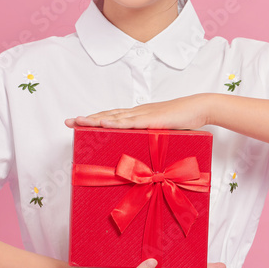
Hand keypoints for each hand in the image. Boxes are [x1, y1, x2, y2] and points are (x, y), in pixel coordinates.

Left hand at [64, 94, 212, 129]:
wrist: (200, 109)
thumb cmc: (184, 122)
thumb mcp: (163, 134)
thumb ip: (152, 141)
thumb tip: (143, 158)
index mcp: (138, 116)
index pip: (112, 117)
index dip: (94, 119)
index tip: (77, 122)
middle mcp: (137, 113)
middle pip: (107, 115)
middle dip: (87, 119)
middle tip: (68, 122)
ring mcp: (144, 114)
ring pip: (114, 117)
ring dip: (95, 120)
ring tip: (79, 122)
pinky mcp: (152, 119)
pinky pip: (131, 121)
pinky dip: (115, 122)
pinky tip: (103, 123)